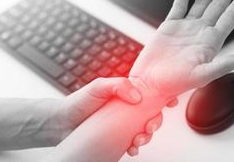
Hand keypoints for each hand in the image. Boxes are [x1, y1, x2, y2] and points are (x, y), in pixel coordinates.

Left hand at [50, 77, 173, 151]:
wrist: (62, 123)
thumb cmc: (79, 102)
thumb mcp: (98, 87)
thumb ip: (118, 85)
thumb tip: (138, 96)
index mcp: (126, 95)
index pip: (150, 94)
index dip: (162, 98)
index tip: (170, 102)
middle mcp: (127, 109)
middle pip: (151, 115)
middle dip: (155, 122)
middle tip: (149, 127)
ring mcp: (123, 124)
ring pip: (144, 130)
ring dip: (146, 137)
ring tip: (138, 140)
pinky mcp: (118, 137)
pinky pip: (133, 143)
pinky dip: (136, 147)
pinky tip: (131, 148)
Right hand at [130, 0, 233, 100]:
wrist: (149, 82)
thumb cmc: (172, 84)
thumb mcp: (201, 76)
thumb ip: (222, 66)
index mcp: (209, 43)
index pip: (229, 18)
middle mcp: (199, 33)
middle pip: (218, 5)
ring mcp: (185, 28)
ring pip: (200, 2)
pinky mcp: (169, 26)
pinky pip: (179, 5)